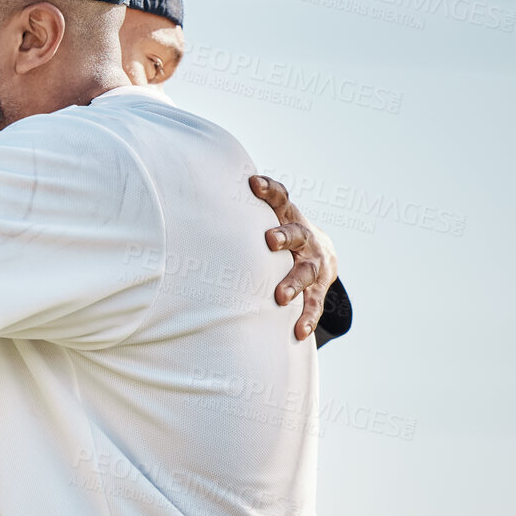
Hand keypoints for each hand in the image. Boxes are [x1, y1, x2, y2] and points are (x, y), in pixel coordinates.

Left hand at [249, 175, 338, 341]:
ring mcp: (314, 263)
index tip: (253, 183)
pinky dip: (307, 317)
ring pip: (307, 271)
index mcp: (288, 217)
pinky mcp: (320, 288)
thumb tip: (193, 195)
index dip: (269, 190)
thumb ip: (239, 211)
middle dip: (284, 236)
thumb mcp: (266, 218)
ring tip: (280, 296)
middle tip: (269, 240)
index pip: (281, 198)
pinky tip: (298, 331)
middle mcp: (305, 238)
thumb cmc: (278, 234)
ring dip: (293, 282)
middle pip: (297, 233)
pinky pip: (315, 303)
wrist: (322, 253)